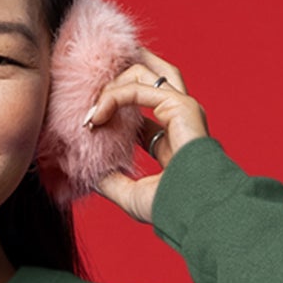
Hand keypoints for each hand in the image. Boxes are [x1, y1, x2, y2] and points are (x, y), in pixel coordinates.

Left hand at [87, 47, 210, 223]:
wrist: (193, 210)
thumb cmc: (171, 207)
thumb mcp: (131, 195)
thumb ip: (112, 181)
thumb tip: (91, 175)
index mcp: (172, 135)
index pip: (141, 105)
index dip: (113, 106)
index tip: (89, 124)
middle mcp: (179, 116)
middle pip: (150, 74)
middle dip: (119, 71)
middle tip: (89, 85)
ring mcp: (181, 107)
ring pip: (143, 72)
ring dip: (111, 84)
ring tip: (90, 110)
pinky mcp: (179, 104)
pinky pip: (136, 88)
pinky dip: (112, 97)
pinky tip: (95, 117)